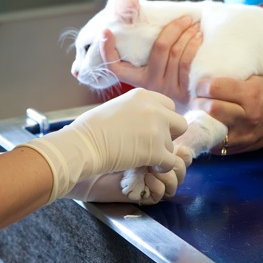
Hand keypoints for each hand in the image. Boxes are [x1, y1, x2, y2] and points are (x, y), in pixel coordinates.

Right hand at [25, 88, 187, 201]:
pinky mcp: (156, 150)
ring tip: (141, 158)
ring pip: (172, 146)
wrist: (84, 144)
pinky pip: (170, 162)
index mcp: (142, 95)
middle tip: (153, 146)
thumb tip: (143, 120)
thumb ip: (135, 110)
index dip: (162, 121)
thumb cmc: (90, 129)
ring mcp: (157, 128)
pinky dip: (161, 168)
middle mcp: (154, 108)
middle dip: (169, 136)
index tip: (151, 131)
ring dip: (161, 154)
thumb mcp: (117, 107)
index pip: (168, 106)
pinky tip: (147, 167)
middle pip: (178, 124)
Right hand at [100, 16, 202, 105]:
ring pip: (175, 54)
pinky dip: (194, 46)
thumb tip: (145, 22)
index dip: (107, 50)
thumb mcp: (153, 74)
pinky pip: (187, 64)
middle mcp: (150, 84)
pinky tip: (199, 38)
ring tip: (194, 25)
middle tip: (185, 17)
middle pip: (160, 48)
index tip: (105, 32)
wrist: (189, 115)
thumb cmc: (169, 86)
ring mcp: (166, 89)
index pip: (115, 67)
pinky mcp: (183, 92)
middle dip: (173, 28)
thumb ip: (147, 56)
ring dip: (187, 35)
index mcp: (137, 79)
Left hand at [193, 75, 262, 153]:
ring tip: (200, 112)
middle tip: (197, 98)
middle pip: (211, 109)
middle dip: (198, 102)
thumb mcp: (251, 78)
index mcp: (250, 94)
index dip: (202, 85)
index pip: (214, 89)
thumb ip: (229, 80)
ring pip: (211, 130)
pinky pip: (216, 145)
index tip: (199, 84)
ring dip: (200, 120)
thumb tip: (200, 78)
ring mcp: (245, 135)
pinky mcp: (242, 148)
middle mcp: (248, 116)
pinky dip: (208, 135)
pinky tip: (208, 126)